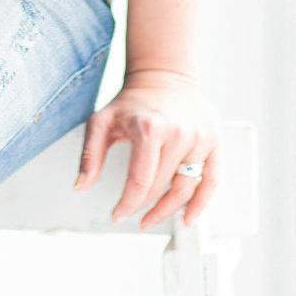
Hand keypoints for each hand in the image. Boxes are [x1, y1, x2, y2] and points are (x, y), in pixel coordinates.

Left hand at [72, 68, 218, 229]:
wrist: (164, 75)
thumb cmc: (132, 102)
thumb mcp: (102, 121)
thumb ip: (90, 153)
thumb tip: (81, 185)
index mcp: (149, 127)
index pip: (140, 180)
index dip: (127, 204)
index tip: (117, 214)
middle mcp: (178, 132)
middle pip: (161, 186)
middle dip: (144, 207)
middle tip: (134, 216)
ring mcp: (199, 136)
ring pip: (186, 188)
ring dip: (169, 210)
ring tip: (153, 219)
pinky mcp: (214, 140)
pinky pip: (212, 180)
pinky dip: (202, 204)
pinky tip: (188, 219)